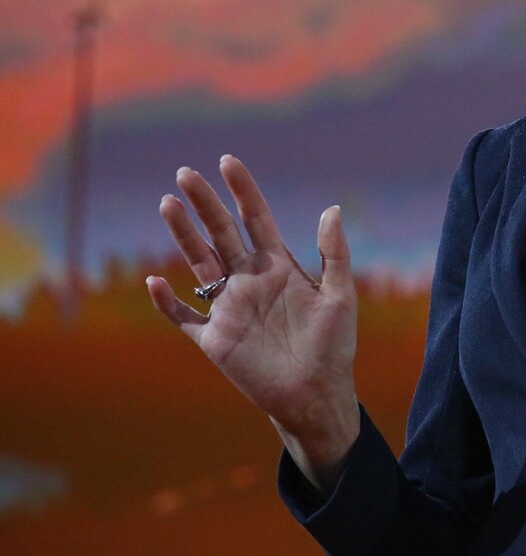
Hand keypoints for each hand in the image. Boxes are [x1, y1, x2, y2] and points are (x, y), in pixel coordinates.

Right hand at [146, 155, 359, 487]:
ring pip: (199, 264)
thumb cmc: (334, 345)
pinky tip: (155, 281)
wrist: (317, 393)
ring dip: (183, 236)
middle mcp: (249, 280)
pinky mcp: (214, 339)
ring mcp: (229, 307)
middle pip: (220, 234)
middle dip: (204, 204)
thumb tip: (331, 208)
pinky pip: (183, 317)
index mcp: (279, 266)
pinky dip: (168, 302)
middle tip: (185, 174)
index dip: (242, 191)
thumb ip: (334, 254)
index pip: (255, 219)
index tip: (228, 161)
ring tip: (168, 204)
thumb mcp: (340, 295)